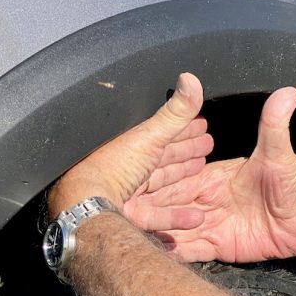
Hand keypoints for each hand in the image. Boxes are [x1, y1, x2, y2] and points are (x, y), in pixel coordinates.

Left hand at [48, 73, 213, 220]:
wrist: (90, 205)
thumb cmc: (111, 168)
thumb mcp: (149, 135)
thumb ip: (174, 113)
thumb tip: (191, 79)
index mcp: (129, 143)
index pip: (162, 132)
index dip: (184, 127)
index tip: (202, 124)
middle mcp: (127, 165)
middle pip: (162, 157)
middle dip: (185, 150)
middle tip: (206, 145)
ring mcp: (127, 192)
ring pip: (161, 183)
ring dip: (183, 179)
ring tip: (203, 172)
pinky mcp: (130, 215)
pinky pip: (158, 215)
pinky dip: (178, 216)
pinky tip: (196, 216)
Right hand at [127, 87, 295, 262]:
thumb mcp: (280, 154)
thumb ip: (275, 125)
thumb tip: (287, 91)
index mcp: (213, 177)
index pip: (180, 178)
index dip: (160, 181)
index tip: (137, 183)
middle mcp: (206, 200)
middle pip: (172, 205)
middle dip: (150, 209)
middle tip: (124, 214)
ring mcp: (211, 224)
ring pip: (176, 228)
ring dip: (157, 232)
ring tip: (132, 237)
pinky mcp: (219, 246)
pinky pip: (192, 251)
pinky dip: (175, 254)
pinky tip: (156, 257)